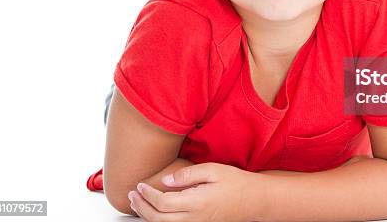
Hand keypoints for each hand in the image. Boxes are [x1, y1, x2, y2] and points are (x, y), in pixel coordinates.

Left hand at [128, 162, 264, 221]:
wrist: (255, 201)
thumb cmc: (237, 183)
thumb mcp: (214, 170)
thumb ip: (188, 174)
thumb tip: (167, 181)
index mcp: (197, 202)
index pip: (162, 203)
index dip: (147, 195)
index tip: (140, 185)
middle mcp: (194, 218)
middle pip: (158, 219)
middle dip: (141, 207)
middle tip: (132, 195)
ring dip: (147, 216)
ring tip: (137, 204)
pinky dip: (159, 221)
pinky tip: (155, 213)